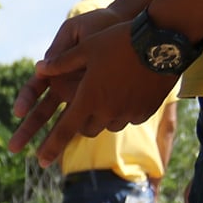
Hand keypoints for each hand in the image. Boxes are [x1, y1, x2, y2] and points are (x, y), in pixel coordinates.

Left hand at [13, 21, 176, 166]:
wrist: (164, 40)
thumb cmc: (120, 41)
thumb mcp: (87, 48)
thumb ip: (61, 63)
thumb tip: (38, 69)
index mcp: (88, 99)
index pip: (64, 130)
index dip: (51, 147)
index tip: (42, 162)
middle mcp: (107, 111)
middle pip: (87, 128)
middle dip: (81, 121)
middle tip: (83, 106)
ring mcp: (129, 113)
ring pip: (109, 125)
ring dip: (104, 116)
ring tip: (108, 95)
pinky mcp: (147, 111)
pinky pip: (130, 118)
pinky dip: (124, 112)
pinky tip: (128, 93)